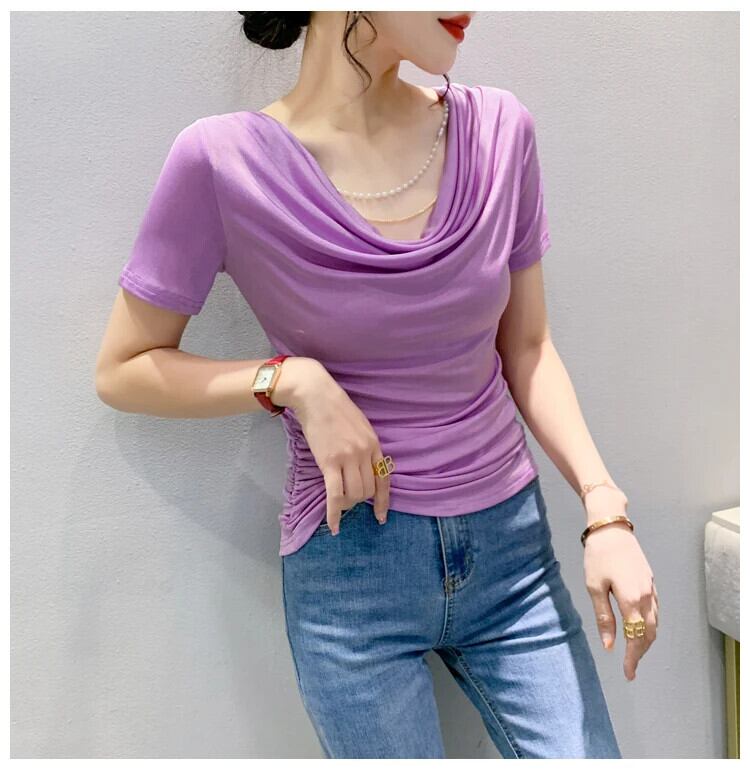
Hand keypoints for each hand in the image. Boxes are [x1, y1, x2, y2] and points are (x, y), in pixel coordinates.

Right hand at [274, 357, 390, 533]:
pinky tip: (333, 526)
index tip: (381, 516)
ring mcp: (348, 458)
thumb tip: (363, 467)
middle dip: (359, 501)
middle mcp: (364, 453)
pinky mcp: (329, 462)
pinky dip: (334, 514)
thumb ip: (364, 446)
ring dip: (347, 504)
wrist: (316, 395)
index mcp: (374, 444)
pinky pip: (335, 495)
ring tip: (338, 503)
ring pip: (354, 495)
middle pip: (368, 490)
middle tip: (347, 500)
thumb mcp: (359, 425)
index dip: (383, 501)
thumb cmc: (335, 408)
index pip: (384, 478)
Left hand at [583, 522, 658, 680]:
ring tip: (634, 652)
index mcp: (632, 600)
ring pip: (655, 623)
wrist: (611, 527)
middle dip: (641, 652)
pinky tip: (640, 628)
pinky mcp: (650, 581)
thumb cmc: (598, 556)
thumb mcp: (595, 587)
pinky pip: (655, 610)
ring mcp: (651, 588)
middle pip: (649, 633)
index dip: (632, 658)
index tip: (627, 673)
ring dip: (646, 640)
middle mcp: (647, 597)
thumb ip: (604, 617)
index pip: (636, 638)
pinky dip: (650, 625)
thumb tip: (609, 645)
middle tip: (630, 667)